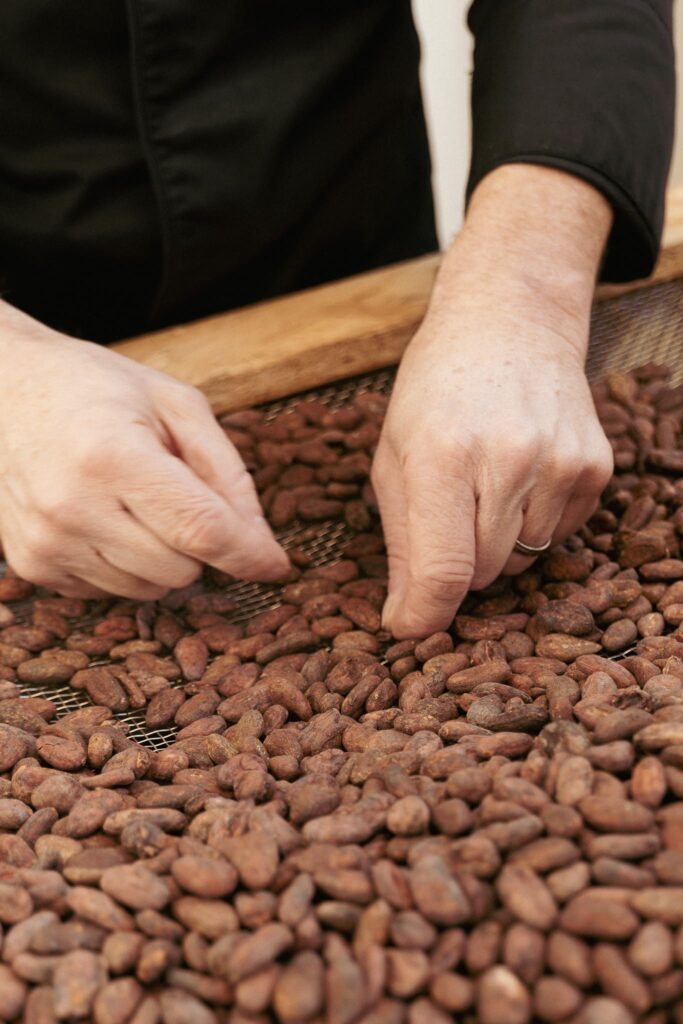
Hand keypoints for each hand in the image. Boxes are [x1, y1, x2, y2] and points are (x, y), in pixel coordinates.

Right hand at [0, 305, 288, 599]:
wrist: (3, 390)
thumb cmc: (97, 389)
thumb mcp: (177, 405)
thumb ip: (227, 473)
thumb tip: (263, 544)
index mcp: (113, 456)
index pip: (201, 529)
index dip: (249, 553)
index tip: (278, 564)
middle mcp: (72, 507)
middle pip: (182, 569)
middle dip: (199, 543)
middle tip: (176, 493)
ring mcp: (47, 542)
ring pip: (150, 589)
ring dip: (162, 556)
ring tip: (133, 499)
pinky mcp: (33, 566)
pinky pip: (113, 591)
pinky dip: (125, 563)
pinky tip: (105, 517)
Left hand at [373, 165, 613, 637]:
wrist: (510, 323)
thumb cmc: (435, 391)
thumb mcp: (393, 455)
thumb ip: (400, 540)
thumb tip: (408, 620)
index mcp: (441, 453)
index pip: (443, 570)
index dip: (425, 616)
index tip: (410, 628)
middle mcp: (507, 458)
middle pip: (480, 574)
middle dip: (455, 565)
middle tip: (446, 514)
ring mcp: (559, 462)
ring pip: (520, 561)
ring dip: (495, 544)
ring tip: (483, 484)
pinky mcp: (594, 468)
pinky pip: (556, 536)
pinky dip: (531, 524)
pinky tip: (518, 476)